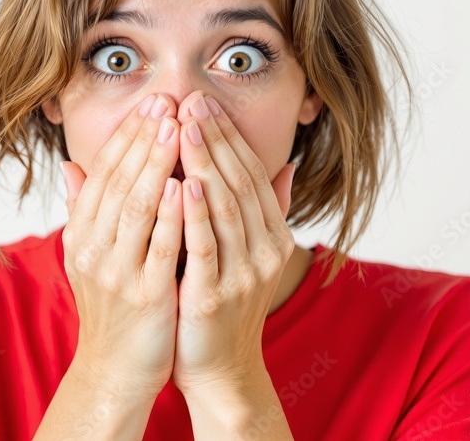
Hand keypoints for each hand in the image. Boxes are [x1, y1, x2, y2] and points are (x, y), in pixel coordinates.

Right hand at [60, 93, 183, 400]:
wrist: (116, 370)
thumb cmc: (113, 306)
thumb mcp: (91, 254)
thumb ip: (85, 208)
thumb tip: (70, 164)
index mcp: (82, 234)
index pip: (104, 173)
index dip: (127, 135)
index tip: (152, 103)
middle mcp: (92, 248)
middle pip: (118, 182)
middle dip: (144, 138)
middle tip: (167, 100)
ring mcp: (116, 272)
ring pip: (135, 207)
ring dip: (155, 165)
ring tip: (176, 128)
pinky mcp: (144, 296)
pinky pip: (157, 248)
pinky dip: (168, 215)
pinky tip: (181, 185)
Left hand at [169, 92, 296, 395]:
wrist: (220, 370)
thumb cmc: (226, 306)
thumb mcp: (251, 254)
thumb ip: (266, 210)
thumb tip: (286, 165)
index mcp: (272, 237)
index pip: (250, 174)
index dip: (228, 136)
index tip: (204, 102)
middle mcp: (263, 251)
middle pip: (239, 183)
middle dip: (215, 138)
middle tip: (192, 99)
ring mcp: (242, 275)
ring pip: (225, 207)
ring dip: (205, 163)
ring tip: (186, 126)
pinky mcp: (215, 296)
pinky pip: (205, 247)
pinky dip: (196, 213)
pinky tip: (183, 183)